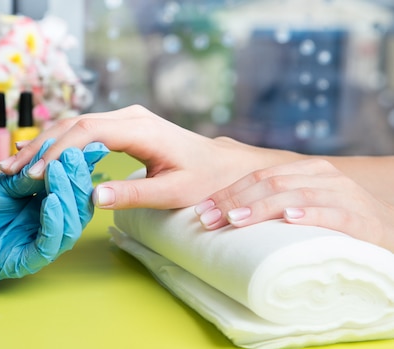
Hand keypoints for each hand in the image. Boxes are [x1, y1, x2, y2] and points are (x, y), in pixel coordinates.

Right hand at [0, 105, 281, 209]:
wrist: (221, 166)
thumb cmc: (203, 179)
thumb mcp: (173, 192)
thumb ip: (133, 193)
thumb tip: (91, 197)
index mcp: (140, 128)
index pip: (87, 132)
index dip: (58, 152)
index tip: (37, 175)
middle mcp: (128, 117)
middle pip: (72, 125)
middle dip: (39, 148)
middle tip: (11, 172)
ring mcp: (123, 120)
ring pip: (72, 126)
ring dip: (42, 145)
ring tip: (13, 166)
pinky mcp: (120, 128)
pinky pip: (81, 132)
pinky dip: (56, 145)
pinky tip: (37, 157)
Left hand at [0, 140, 108, 280]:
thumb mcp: (7, 180)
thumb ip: (36, 169)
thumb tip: (68, 148)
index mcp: (47, 206)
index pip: (75, 189)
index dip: (81, 168)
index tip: (85, 145)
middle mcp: (49, 226)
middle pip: (79, 208)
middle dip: (77, 180)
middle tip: (72, 156)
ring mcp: (39, 245)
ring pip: (70, 226)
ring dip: (68, 197)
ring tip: (59, 172)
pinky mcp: (27, 261)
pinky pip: (49, 244)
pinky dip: (54, 222)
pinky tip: (51, 201)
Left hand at [194, 159, 393, 251]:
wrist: (388, 236)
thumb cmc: (336, 223)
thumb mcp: (306, 203)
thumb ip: (275, 198)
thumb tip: (226, 202)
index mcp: (307, 171)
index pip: (259, 176)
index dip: (227, 192)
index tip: (201, 210)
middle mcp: (324, 177)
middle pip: (270, 183)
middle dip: (234, 200)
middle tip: (208, 220)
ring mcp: (343, 196)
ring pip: (294, 195)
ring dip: (261, 208)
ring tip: (235, 219)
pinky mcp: (360, 219)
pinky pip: (331, 213)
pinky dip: (309, 215)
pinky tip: (288, 219)